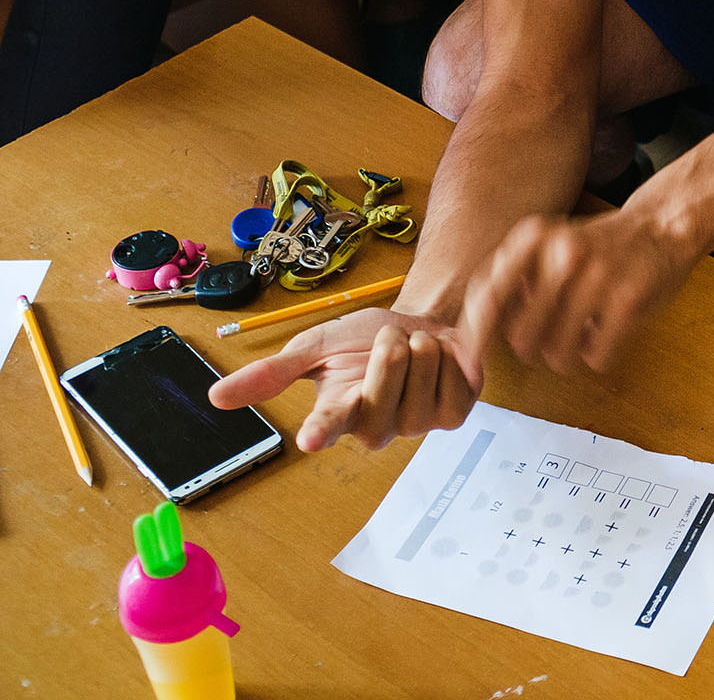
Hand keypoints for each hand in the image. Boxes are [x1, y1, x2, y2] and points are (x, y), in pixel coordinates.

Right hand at [209, 306, 482, 450]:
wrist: (426, 322)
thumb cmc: (368, 338)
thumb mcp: (317, 347)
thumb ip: (273, 373)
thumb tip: (215, 396)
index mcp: (337, 412)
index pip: (324, 425)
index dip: (318, 430)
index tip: (308, 439)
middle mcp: (374, 426)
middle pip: (381, 384)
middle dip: (387, 348)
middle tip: (388, 343)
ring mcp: (416, 424)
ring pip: (419, 371)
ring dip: (418, 346)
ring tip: (412, 350)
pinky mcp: (452, 415)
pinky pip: (450, 376)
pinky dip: (444, 354)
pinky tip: (438, 363)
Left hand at [459, 210, 697, 375]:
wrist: (664, 225)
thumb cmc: (598, 245)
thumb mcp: (547, 244)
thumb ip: (513, 279)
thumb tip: (475, 336)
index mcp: (533, 238)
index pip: (487, 298)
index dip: (475, 339)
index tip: (471, 368)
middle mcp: (562, 254)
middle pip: (521, 337)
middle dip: (533, 350)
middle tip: (551, 340)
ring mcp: (597, 277)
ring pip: (558, 352)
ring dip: (567, 357)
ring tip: (580, 339)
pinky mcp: (627, 300)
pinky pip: (597, 355)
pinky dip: (599, 355)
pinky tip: (607, 336)